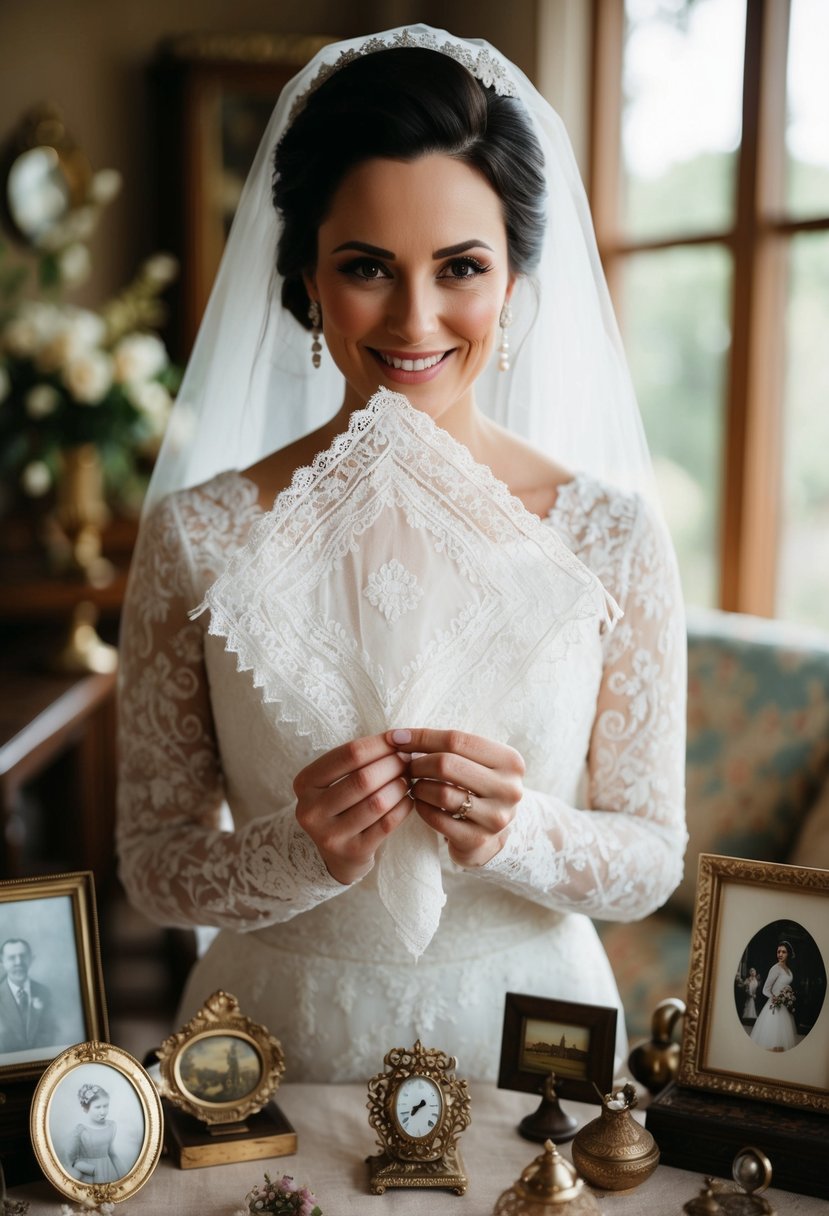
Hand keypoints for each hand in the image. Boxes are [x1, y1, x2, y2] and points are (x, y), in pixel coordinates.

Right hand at [294, 734, 410, 884]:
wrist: (337, 853)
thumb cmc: (342, 803)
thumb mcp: (337, 778)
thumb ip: (359, 758)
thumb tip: (399, 738)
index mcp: (305, 782)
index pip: (349, 754)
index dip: (379, 744)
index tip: (399, 740)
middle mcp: (311, 810)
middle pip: (363, 778)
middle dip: (393, 764)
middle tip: (408, 760)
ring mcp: (330, 835)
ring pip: (377, 802)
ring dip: (400, 786)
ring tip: (409, 778)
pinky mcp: (352, 852)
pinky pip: (387, 824)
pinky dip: (403, 807)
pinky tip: (408, 799)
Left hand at [387, 728, 524, 867]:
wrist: (492, 836)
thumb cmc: (477, 789)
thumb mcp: (477, 764)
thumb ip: (450, 747)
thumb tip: (400, 737)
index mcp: (510, 761)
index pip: (457, 739)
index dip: (422, 737)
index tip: (397, 737)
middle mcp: (509, 788)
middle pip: (447, 764)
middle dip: (418, 763)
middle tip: (406, 766)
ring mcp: (495, 817)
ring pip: (441, 793)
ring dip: (418, 787)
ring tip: (414, 786)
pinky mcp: (478, 839)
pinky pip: (437, 818)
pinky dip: (422, 808)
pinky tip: (420, 804)